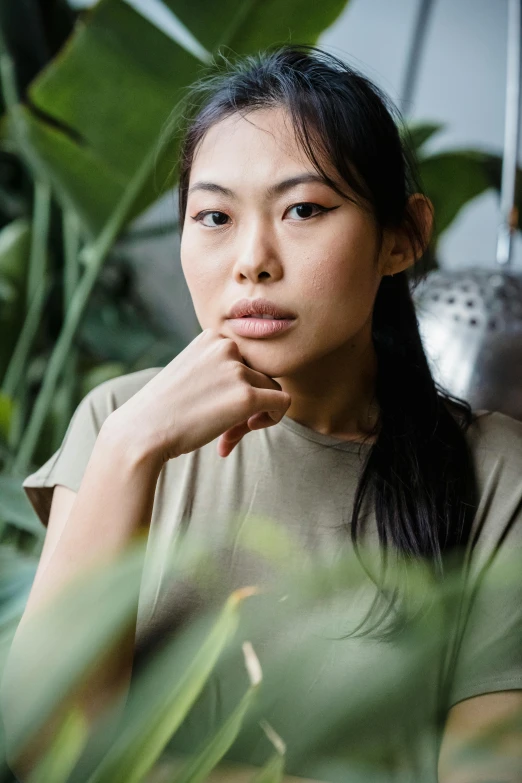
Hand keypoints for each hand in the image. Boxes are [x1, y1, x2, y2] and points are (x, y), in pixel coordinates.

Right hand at [112, 328, 290, 462]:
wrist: (141, 432)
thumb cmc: (163, 410)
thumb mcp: (190, 374)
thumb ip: (220, 371)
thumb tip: (256, 387)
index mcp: (211, 337)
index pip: (245, 358)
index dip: (238, 385)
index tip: (218, 406)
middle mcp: (225, 346)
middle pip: (260, 374)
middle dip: (248, 402)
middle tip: (226, 428)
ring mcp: (237, 370)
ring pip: (271, 389)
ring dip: (255, 414)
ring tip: (227, 436)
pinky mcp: (247, 396)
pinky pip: (283, 402)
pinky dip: (274, 417)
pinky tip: (249, 429)